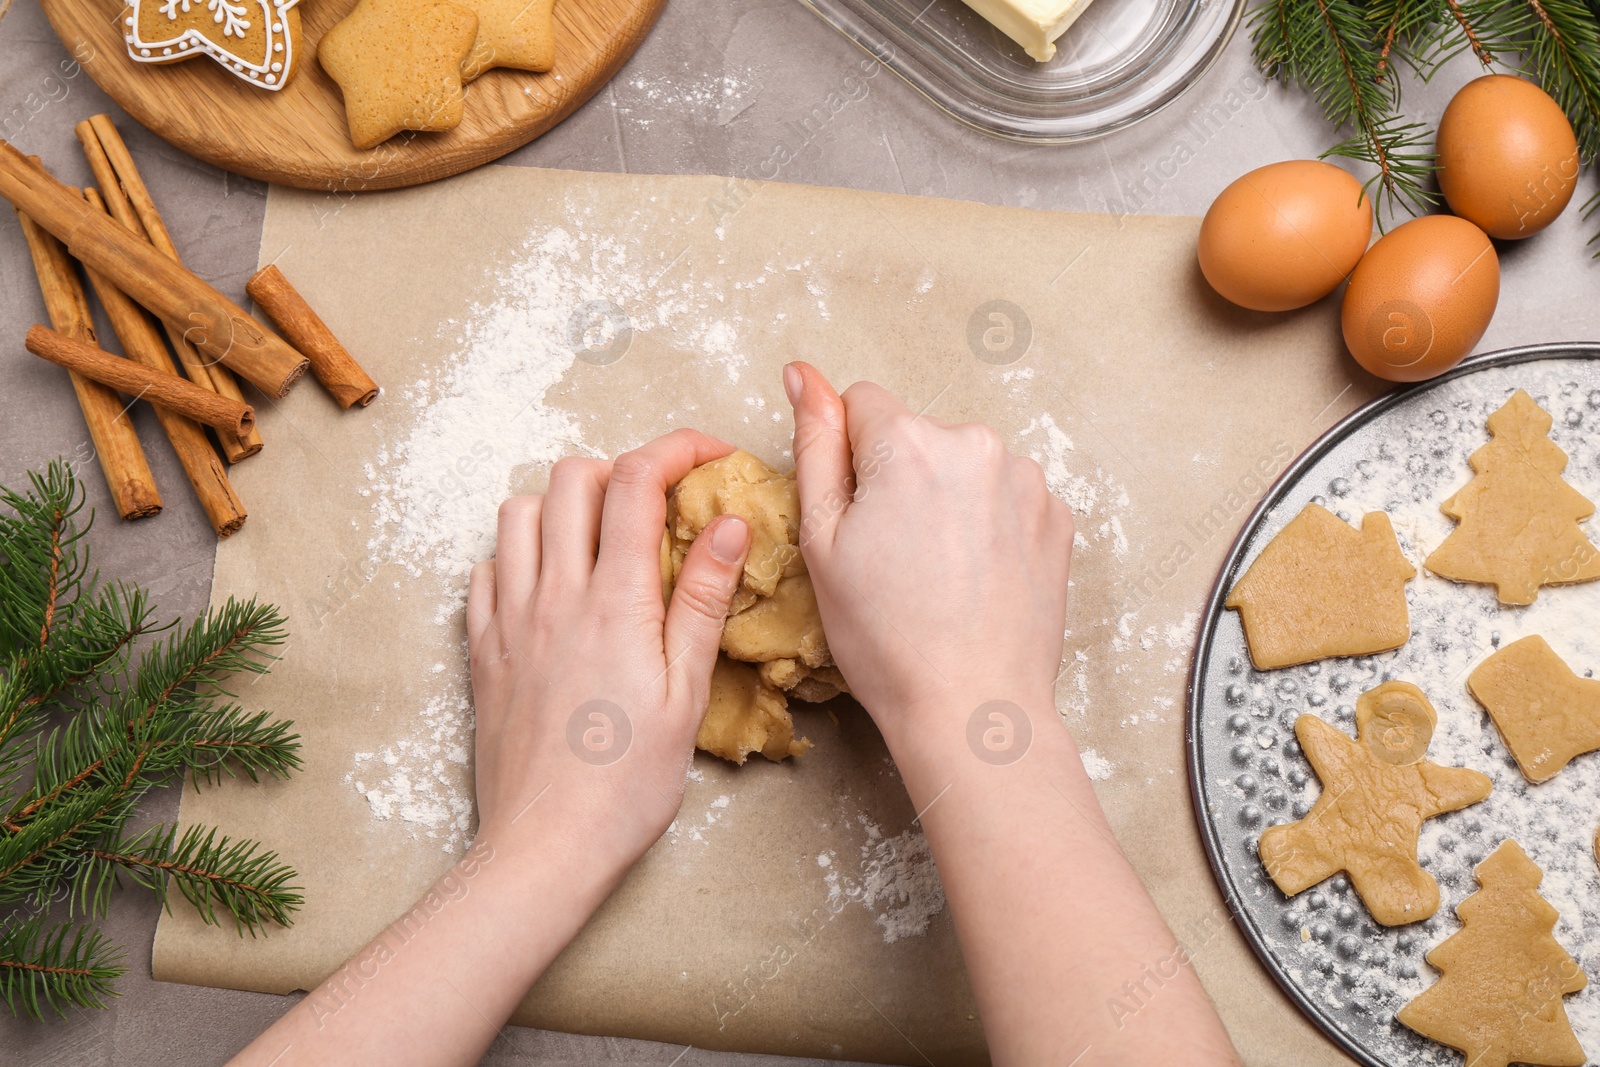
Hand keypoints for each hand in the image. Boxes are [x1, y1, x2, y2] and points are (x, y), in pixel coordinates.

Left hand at [465, 429, 750, 877]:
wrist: (544, 848)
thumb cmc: (628, 785)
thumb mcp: (686, 695)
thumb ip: (702, 600)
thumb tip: (727, 523)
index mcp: (614, 602)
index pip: (637, 481)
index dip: (676, 449)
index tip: (710, 457)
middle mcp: (553, 595)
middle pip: (572, 478)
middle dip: (622, 470)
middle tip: (659, 508)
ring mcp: (508, 619)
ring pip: (518, 511)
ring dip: (563, 505)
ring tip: (602, 540)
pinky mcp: (482, 649)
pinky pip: (485, 568)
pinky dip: (519, 553)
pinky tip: (552, 585)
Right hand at [783, 362, 1072, 744]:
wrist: (973, 708)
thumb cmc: (887, 638)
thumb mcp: (823, 540)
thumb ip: (813, 443)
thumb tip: (802, 373)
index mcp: (909, 443)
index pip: (861, 404)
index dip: (847, 459)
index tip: (856, 517)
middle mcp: (976, 444)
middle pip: (916, 436)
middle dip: (899, 479)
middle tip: (892, 558)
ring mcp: (1026, 479)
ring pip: (962, 467)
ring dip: (946, 500)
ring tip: (937, 575)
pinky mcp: (1056, 516)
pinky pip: (1004, 497)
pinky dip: (987, 526)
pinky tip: (974, 578)